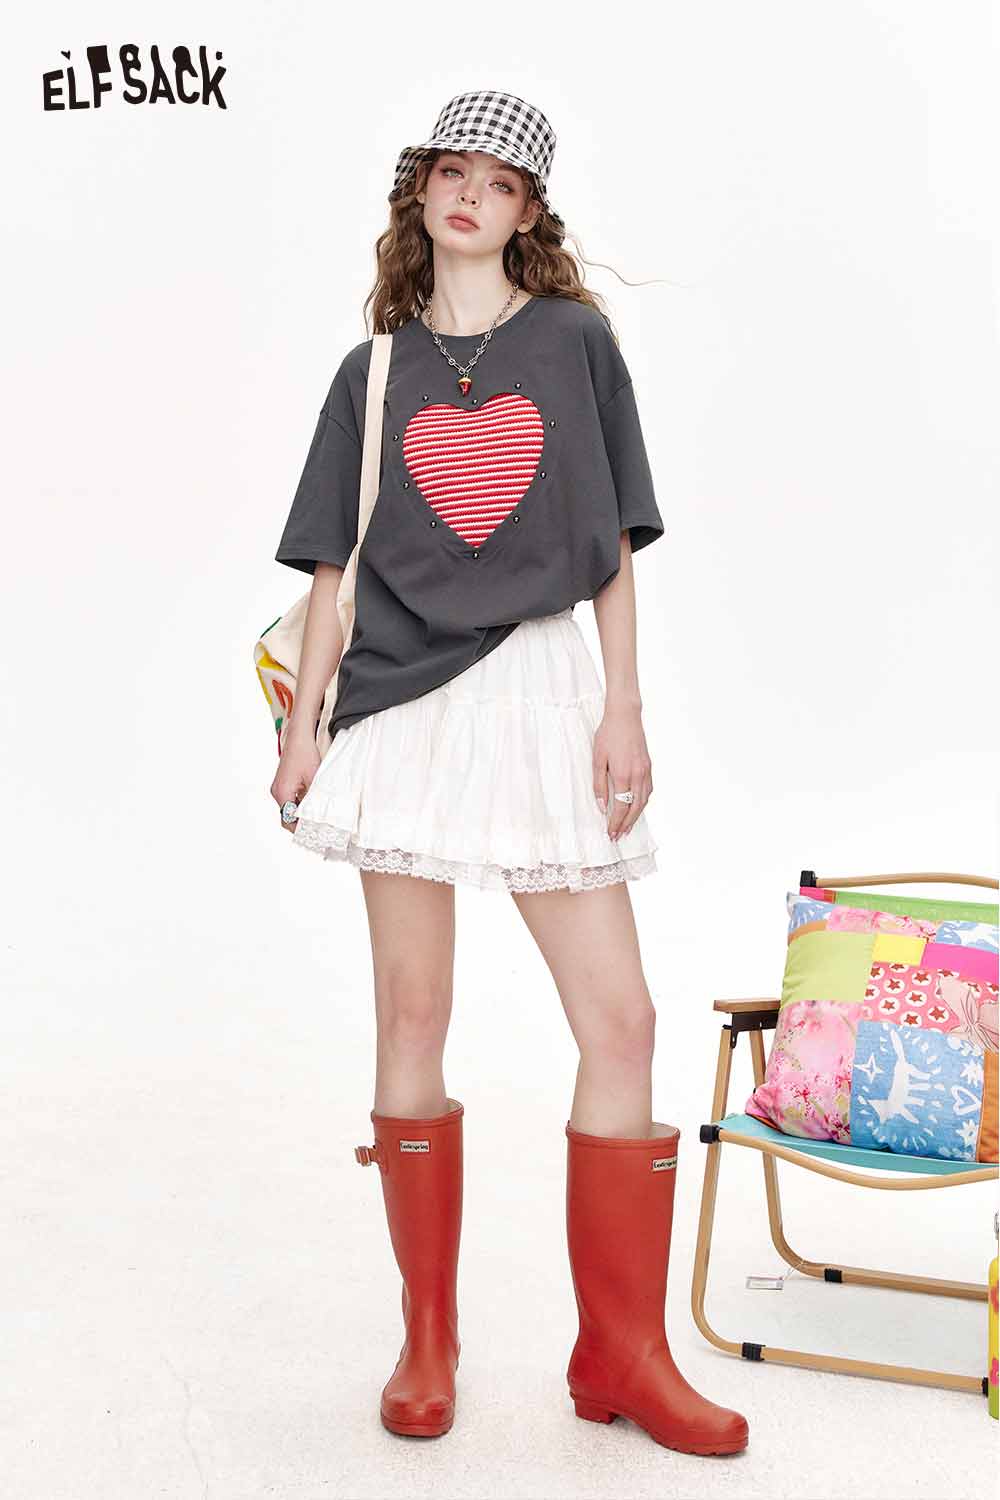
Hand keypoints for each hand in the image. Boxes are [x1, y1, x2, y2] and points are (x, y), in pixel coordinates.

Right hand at [270, 724, 320, 833]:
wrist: (299, 736)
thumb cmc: (304, 753)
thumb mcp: (314, 778)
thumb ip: (315, 799)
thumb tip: (322, 816)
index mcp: (282, 793)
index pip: (288, 821)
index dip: (301, 831)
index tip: (314, 836)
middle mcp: (277, 792)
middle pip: (288, 817)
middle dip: (302, 824)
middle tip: (319, 830)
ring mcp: (280, 788)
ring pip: (290, 809)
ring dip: (302, 814)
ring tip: (319, 819)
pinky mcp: (284, 783)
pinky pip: (291, 800)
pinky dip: (301, 805)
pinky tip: (315, 805)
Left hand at [592, 702, 652, 841]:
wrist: (625, 716)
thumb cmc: (608, 734)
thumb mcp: (597, 759)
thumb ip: (599, 785)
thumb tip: (602, 806)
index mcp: (624, 775)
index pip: (621, 807)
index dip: (615, 823)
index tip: (611, 833)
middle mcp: (638, 775)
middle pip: (634, 808)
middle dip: (626, 824)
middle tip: (618, 836)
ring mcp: (646, 771)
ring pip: (644, 801)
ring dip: (636, 816)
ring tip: (627, 826)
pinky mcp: (649, 766)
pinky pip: (648, 790)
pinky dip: (642, 802)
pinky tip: (637, 806)